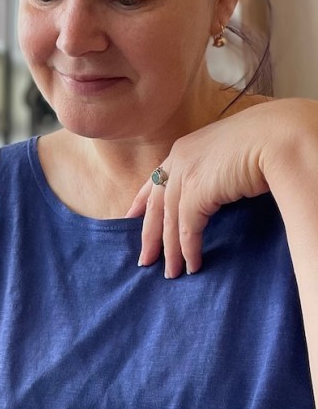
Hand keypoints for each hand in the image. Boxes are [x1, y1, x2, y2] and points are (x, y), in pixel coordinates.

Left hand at [126, 102, 279, 277]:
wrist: (276, 136)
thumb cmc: (263, 141)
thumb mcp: (227, 152)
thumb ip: (213, 168)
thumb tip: (215, 187)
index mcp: (184, 148)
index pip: (156, 178)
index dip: (142, 200)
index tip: (131, 216)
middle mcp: (178, 160)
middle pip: (156, 204)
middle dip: (149, 234)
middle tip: (145, 258)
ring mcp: (185, 175)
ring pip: (169, 220)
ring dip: (170, 250)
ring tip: (170, 273)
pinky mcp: (196, 192)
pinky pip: (187, 228)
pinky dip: (188, 249)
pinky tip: (191, 265)